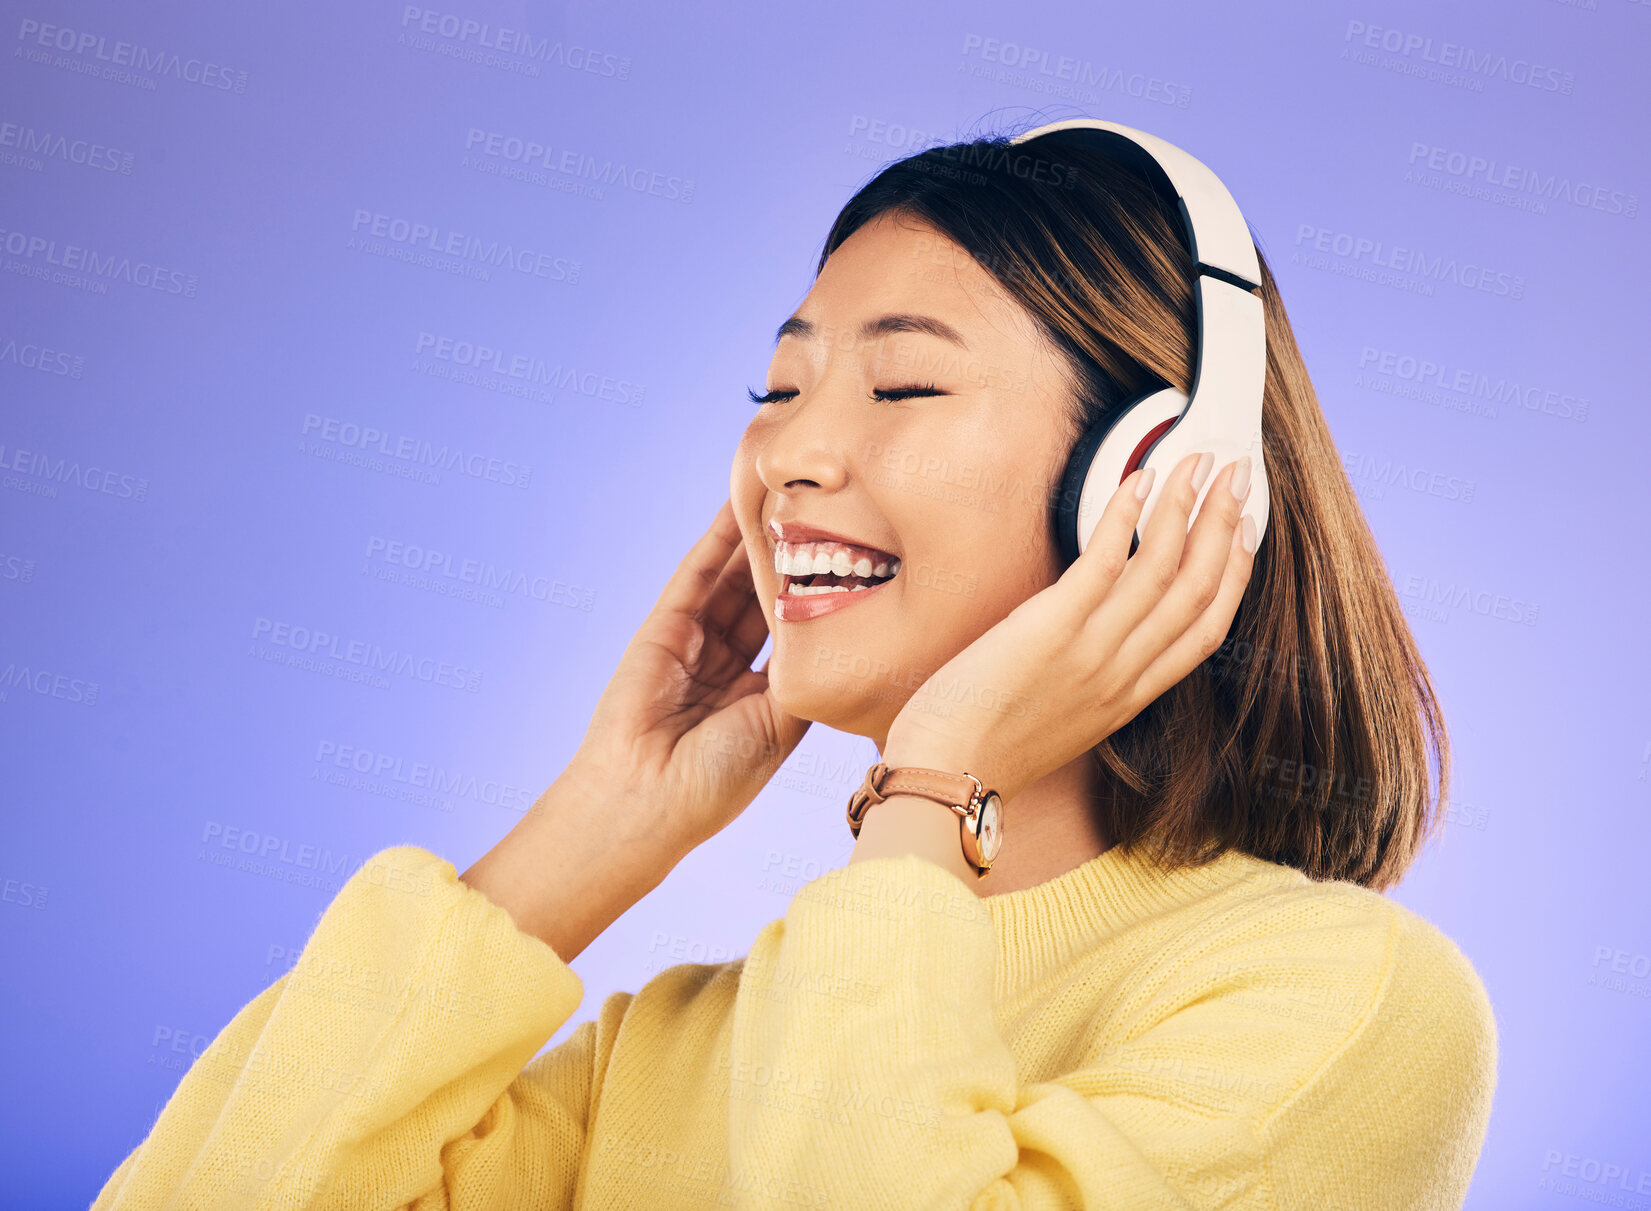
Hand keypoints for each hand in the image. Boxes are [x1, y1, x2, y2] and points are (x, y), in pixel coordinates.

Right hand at [567, 497, 812, 855]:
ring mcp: (697, 641)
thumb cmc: (719, 779)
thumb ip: (809, 676)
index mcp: (764, 696)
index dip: (825, 597)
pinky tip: (739, 503)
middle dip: (795, 558)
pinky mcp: (666, 624)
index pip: (801, 632)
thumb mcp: (783, 726)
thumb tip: (846, 631)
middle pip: (769, 596)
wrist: (648, 797)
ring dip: (760, 537)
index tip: (860, 558)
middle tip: (829, 508)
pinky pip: (697, 573)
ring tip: (790, 491)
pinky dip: (717, 538)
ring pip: (735, 578)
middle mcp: (732, 664)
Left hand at [881, 451, 1257, 801]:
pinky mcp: (1051, 629)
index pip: (1206, 630)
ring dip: (1185, 505)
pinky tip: (1137, 482)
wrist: (947, 774)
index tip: (1245, 533)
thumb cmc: (985, 749)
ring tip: (1196, 462)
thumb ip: (1089, 678)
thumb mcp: (1062, 719)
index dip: (1235, 575)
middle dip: (1226, 524)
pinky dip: (1127, 517)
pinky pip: (1105, 563)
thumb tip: (1087, 632)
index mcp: (1129, 696)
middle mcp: (1123, 673)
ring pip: (1163, 568)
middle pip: (1199, 589)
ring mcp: (1092, 651)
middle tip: (1236, 474)